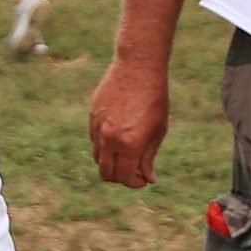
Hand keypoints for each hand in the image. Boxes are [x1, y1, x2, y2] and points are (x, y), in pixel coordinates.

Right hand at [89, 57, 171, 188]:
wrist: (138, 66)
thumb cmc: (154, 98)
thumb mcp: (158, 130)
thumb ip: (149, 157)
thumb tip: (147, 178)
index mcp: (130, 143)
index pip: (125, 178)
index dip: (135, 183)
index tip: (143, 179)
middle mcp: (110, 138)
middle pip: (106, 173)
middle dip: (120, 178)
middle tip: (133, 170)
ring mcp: (98, 126)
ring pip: (98, 157)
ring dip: (111, 161)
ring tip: (127, 151)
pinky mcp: (92, 115)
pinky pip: (94, 139)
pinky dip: (105, 144)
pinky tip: (119, 132)